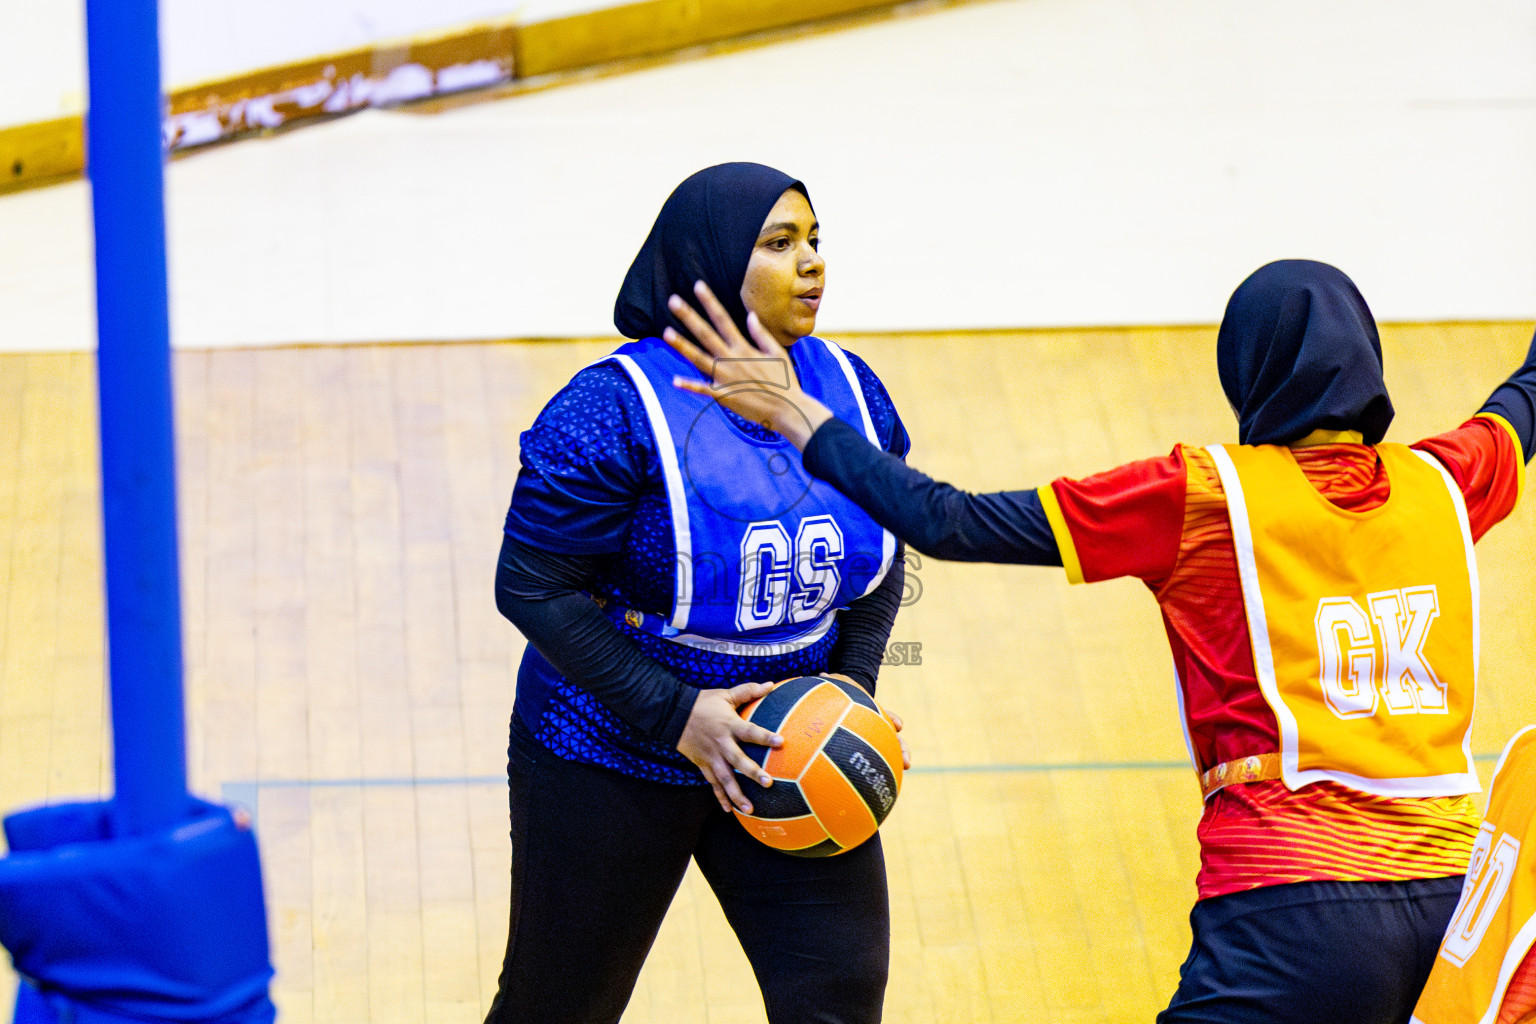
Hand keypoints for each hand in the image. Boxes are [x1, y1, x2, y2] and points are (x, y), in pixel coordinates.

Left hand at [663, 281, 833, 448]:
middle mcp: (732, 359)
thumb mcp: (777, 352)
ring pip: (698, 358)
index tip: (697, 286)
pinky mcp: (724, 396)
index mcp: (744, 347)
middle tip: (672, 301)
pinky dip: (689, 385)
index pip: (723, 319)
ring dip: (682, 345)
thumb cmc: (785, 380)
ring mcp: (725, 377)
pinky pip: (703, 389)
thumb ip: (760, 334)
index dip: (709, 302)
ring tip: (666, 332)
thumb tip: (749, 315)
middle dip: (689, 316)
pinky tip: (674, 380)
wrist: (788, 409)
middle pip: (706, 334)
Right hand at [677, 681, 784, 813]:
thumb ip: (748, 690)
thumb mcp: (725, 694)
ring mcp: (711, 756)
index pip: (750, 731)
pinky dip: (720, 797)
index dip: (765, 737)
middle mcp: (721, 743)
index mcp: (728, 724)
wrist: (673, 714)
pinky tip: (729, 810)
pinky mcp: (703, 764)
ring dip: (737, 794)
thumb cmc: (703, 703)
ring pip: (725, 778)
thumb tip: (771, 684)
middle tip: (768, 783)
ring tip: (751, 809)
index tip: (781, 742)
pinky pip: (713, 783)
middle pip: (738, 760)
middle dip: (753, 773)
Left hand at [821, 673, 910, 770]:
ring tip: (898, 779)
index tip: (899, 725)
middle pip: (895, 742)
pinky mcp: (863, 756)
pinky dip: (869, 779)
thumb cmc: (840, 698)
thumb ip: (834, 683)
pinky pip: (867, 768)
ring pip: (888, 757)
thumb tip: (822, 675)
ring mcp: (873, 743)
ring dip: (894, 767)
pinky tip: (867, 790)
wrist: (840, 709)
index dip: (893, 721)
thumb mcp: (838, 688)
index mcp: (874, 715)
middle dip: (902, 751)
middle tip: (907, 762)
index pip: (887, 718)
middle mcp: (878, 731)